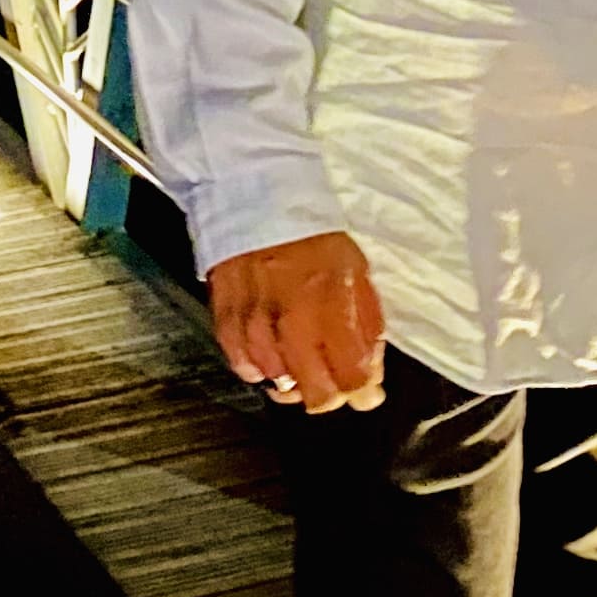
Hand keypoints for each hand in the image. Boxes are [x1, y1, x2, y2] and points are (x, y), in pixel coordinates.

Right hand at [208, 230, 386, 413]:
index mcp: (333, 306)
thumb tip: (371, 369)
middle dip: (331, 395)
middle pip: (316, 397)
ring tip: (299, 357)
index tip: (367, 390)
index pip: (353, 379)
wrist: (258, 198)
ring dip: (294, 380)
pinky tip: (269, 351)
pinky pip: (244, 368)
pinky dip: (259, 367)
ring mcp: (256, 326)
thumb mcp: (358, 270)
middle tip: (332, 379)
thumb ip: (367, 324)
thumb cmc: (312, 234)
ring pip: (280, 387)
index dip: (365, 393)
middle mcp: (294, 324)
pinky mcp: (226, 322)